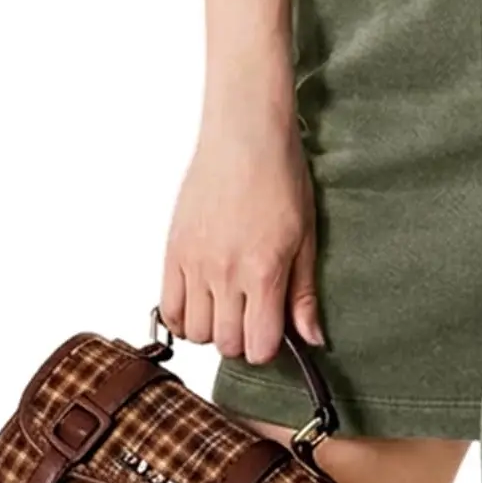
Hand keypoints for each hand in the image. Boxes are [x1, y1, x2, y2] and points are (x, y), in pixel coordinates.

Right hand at [158, 111, 325, 363]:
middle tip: (252, 314)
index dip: (269, 346)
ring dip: (214, 327)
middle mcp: (226, 272)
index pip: (259, 346)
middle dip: (243, 338)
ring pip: (196, 332)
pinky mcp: (173, 251)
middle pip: (226, 344)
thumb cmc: (281, 176)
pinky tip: (202, 299)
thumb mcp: (306, 235)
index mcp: (264, 270)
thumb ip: (304, 291)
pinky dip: (184, 316)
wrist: (244, 136)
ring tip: (228, 302)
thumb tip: (312, 339)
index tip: (274, 330)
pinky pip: (168, 309)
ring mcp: (195, 263)